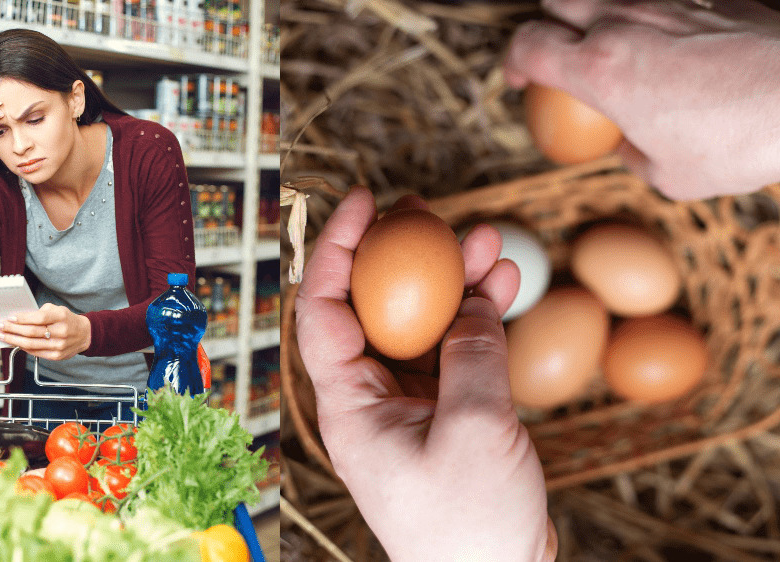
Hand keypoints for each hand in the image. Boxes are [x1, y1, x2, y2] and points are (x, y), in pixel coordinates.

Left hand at [0, 303, 91, 359]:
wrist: (84, 335)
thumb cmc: (67, 320)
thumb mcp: (57, 310)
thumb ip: (40, 312)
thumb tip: (18, 318)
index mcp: (62, 317)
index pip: (39, 318)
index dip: (22, 318)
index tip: (9, 318)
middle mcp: (62, 332)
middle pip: (32, 332)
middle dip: (12, 329)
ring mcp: (59, 346)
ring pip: (31, 344)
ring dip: (13, 340)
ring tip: (2, 336)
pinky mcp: (57, 356)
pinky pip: (35, 352)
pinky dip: (23, 347)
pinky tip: (15, 343)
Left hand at [295, 186, 555, 560]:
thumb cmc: (469, 524)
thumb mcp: (476, 428)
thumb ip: (471, 353)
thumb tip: (470, 297)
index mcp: (349, 403)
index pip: (323, 309)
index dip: (336, 248)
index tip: (364, 202)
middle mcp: (369, 397)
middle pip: (371, 307)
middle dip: (398, 254)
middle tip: (427, 210)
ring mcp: (407, 404)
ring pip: (419, 323)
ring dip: (452, 281)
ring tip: (489, 240)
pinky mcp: (443, 413)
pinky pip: (452, 351)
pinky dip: (477, 317)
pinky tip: (504, 284)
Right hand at [504, 0, 779, 199]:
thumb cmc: (741, 141)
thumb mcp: (670, 176)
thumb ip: (634, 154)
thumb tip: (631, 145)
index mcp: (600, 68)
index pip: (527, 45)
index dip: (512, 62)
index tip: (518, 81)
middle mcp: (625, 22)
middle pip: (557, 1)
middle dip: (548, 25)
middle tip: (557, 56)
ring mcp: (670, 3)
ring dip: (597, 18)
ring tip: (611, 47)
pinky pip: (665, 1)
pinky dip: (654, 18)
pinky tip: (675, 46)